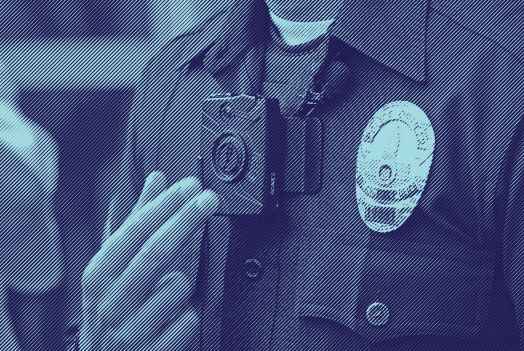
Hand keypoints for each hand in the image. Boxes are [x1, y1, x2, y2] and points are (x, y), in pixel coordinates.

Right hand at [80, 172, 218, 349]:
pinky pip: (188, 321)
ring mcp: (129, 331)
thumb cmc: (113, 305)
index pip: (134, 231)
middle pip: (155, 253)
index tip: (191, 185)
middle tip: (210, 198)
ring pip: (175, 288)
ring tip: (179, 283)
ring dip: (187, 278)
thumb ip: (137, 220)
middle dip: (185, 221)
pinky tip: (182, 314)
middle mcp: (109, 302)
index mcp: (99, 274)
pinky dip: (192, 312)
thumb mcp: (116, 265)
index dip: (165, 205)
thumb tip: (156, 178)